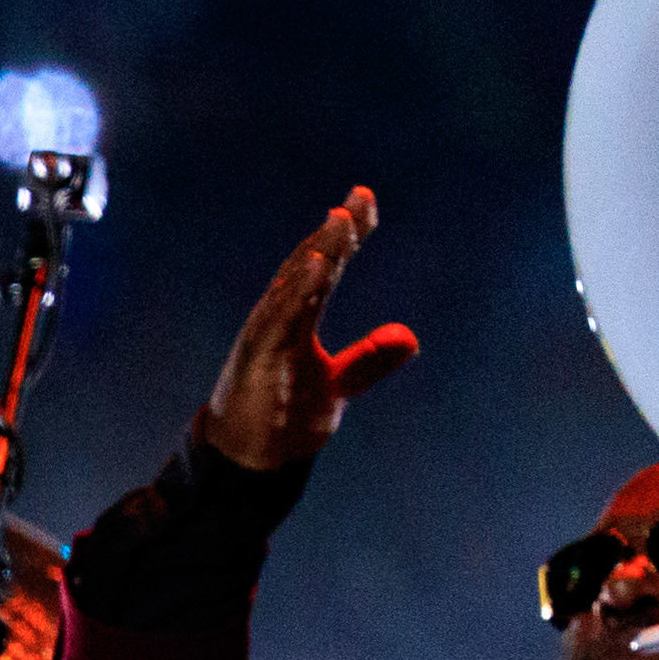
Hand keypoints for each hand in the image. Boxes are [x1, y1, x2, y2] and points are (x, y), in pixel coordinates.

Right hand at [201, 187, 421, 475]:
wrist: (249, 462)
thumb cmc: (282, 417)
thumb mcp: (338, 385)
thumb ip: (369, 359)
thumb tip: (409, 337)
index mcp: (299, 320)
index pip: (326, 268)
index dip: (347, 235)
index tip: (368, 200)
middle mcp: (279, 320)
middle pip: (309, 265)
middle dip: (335, 232)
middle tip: (360, 197)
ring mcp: (265, 338)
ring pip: (292, 286)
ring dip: (316, 252)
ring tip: (341, 222)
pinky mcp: (255, 360)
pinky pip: (276, 320)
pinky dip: (295, 292)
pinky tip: (314, 268)